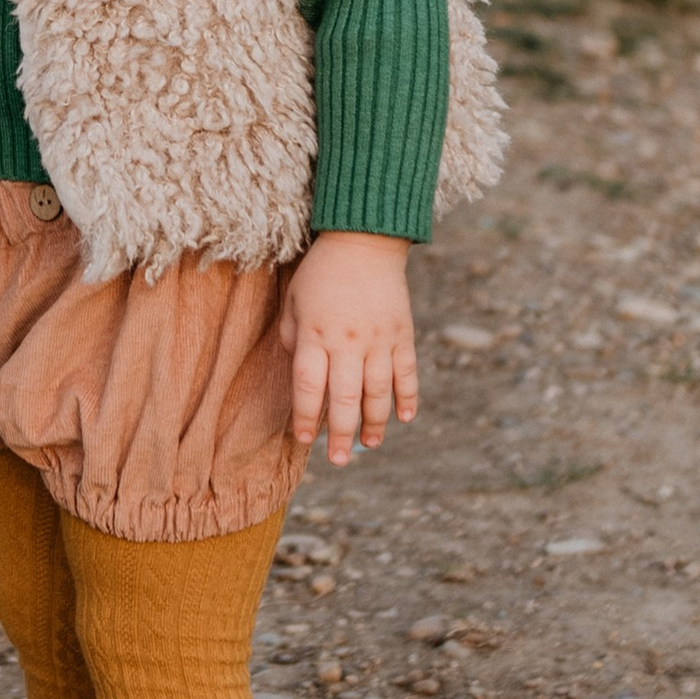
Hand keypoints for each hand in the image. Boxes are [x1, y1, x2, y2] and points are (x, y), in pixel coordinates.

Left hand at [285, 233, 416, 468]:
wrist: (365, 238)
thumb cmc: (322, 271)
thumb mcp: (293, 299)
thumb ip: (292, 337)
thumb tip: (301, 377)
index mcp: (315, 334)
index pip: (308, 387)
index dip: (305, 417)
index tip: (304, 439)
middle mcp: (347, 342)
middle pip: (343, 399)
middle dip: (339, 434)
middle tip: (336, 460)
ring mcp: (379, 339)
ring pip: (377, 392)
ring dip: (374, 423)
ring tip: (369, 445)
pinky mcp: (403, 334)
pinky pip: (407, 373)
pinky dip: (408, 397)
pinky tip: (404, 418)